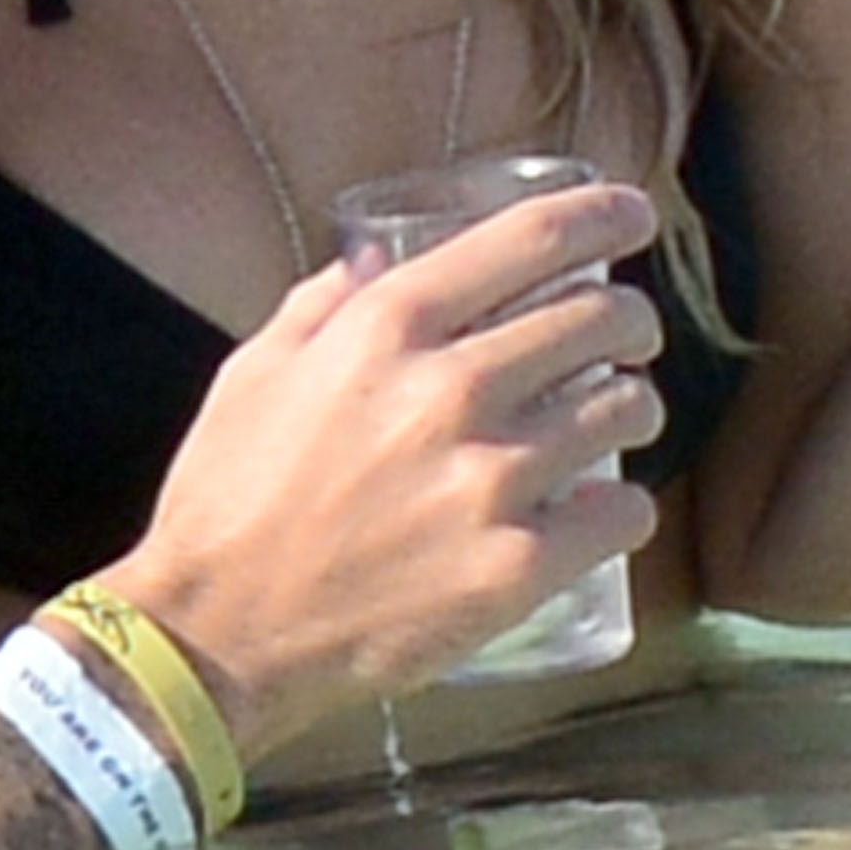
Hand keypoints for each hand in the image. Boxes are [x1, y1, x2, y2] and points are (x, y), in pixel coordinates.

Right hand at [105, 178, 663, 762]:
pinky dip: (622, 506)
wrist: (218, 632)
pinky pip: (624, 512)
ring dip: (632, 407)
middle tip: (627, 336)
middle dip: (630, 319)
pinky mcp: (516, 567)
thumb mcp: (256, 369)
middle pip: (601, 317)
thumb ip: (322, 304)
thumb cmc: (228, 496)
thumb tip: (375, 257)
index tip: (629, 216)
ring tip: (614, 420)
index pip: (532, 239)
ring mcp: (491, 480)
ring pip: (627, 409)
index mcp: (387, 325)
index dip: (602, 217)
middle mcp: (451, 388)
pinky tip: (599, 510)